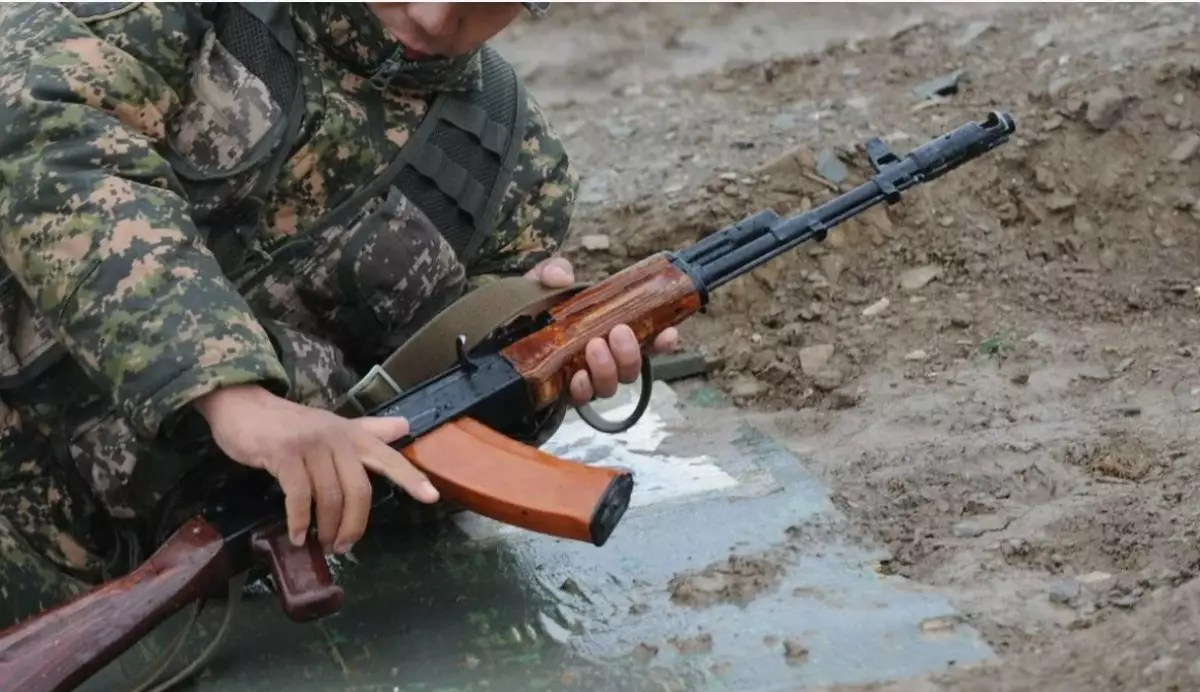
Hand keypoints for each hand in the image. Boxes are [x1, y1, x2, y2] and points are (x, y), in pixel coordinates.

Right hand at [194, 384, 438, 553]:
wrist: (244, 407)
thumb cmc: (290, 424)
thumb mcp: (334, 426)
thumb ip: (369, 431)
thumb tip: (405, 427)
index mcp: (352, 435)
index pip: (388, 457)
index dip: (410, 477)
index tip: (432, 497)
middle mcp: (337, 438)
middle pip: (359, 489)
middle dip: (354, 524)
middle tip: (343, 546)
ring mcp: (311, 445)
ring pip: (331, 496)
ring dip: (328, 528)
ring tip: (322, 544)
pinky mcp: (284, 454)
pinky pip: (299, 495)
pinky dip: (299, 521)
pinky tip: (296, 536)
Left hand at [524, 256, 679, 406]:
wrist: (492, 342)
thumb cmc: (527, 313)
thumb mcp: (539, 284)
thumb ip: (552, 272)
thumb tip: (562, 276)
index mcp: (606, 332)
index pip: (646, 341)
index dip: (662, 341)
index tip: (668, 332)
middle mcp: (600, 361)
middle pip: (631, 369)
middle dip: (630, 353)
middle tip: (617, 333)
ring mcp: (583, 380)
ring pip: (610, 386)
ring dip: (608, 369)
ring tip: (594, 347)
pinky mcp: (561, 396)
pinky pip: (581, 400)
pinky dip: (583, 389)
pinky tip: (576, 377)